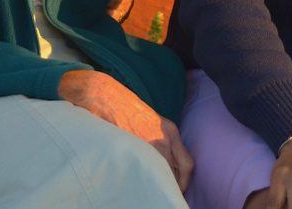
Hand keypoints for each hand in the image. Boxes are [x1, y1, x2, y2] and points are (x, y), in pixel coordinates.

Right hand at [58, 69, 191, 190]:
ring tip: (152, 194)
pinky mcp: (130, 145)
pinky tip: (137, 184)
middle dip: (172, 187)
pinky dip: (142, 180)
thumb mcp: (151, 122)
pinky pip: (141, 169)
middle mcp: (163, 138)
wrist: (104, 95)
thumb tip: (163, 167)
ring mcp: (147, 142)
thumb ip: (160, 142)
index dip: (184, 182)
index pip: (187, 165)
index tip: (177, 192)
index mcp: (170, 132)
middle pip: (176, 172)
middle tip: (164, 196)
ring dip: (157, 185)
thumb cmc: (127, 109)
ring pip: (160, 172)